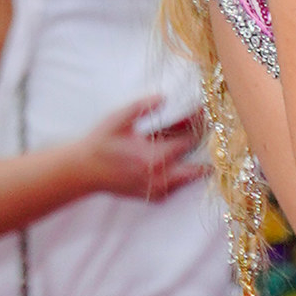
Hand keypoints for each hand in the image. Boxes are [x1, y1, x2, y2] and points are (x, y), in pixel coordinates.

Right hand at [67, 97, 207, 203]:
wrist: (83, 170)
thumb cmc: (100, 142)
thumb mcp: (119, 118)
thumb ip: (142, 106)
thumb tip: (164, 97)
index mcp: (154, 157)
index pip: (190, 141)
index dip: (199, 126)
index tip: (206, 114)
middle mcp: (159, 178)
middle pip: (198, 166)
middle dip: (206, 150)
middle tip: (212, 135)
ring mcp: (156, 191)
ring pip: (189, 180)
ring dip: (197, 164)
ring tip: (203, 147)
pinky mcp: (151, 197)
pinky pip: (177, 188)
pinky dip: (183, 176)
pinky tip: (181, 161)